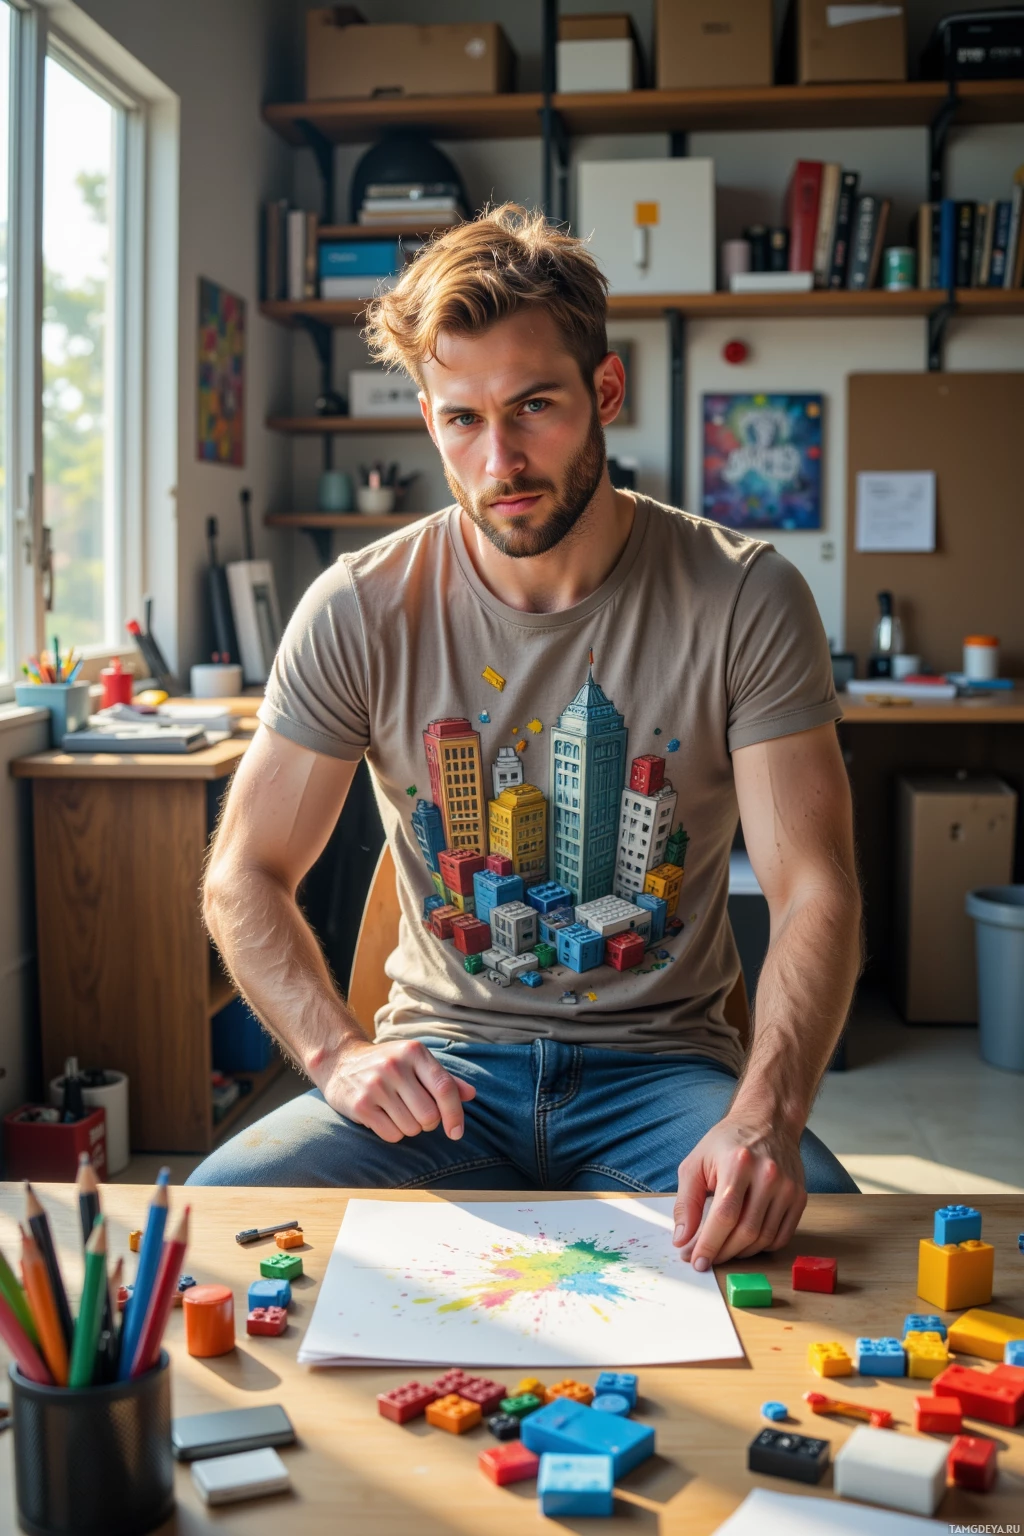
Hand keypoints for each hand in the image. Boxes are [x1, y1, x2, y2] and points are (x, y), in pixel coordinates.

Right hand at [317, 1038, 475, 1143]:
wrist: (340, 1061)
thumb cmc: (387, 1064)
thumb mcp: (415, 1062)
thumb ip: (443, 1078)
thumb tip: (471, 1095)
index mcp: (414, 1052)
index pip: (444, 1087)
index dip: (455, 1114)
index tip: (457, 1132)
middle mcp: (395, 1066)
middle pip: (429, 1115)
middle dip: (428, 1123)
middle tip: (417, 1114)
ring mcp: (376, 1085)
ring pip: (411, 1128)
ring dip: (409, 1128)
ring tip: (396, 1111)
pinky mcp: (361, 1105)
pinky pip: (391, 1134)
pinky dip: (393, 1133)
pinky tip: (382, 1117)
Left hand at [671, 1116, 806, 1271]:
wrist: (767, 1122)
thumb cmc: (727, 1143)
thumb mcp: (696, 1163)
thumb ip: (686, 1202)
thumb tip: (682, 1239)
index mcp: (738, 1163)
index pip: (724, 1216)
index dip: (709, 1244)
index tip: (696, 1262)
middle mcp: (767, 1175)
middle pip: (746, 1231)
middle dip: (722, 1252)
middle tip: (706, 1259)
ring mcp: (787, 1187)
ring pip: (764, 1238)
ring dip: (740, 1252)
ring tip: (723, 1250)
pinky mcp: (799, 1196)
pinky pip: (781, 1236)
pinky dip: (761, 1247)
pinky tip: (745, 1242)